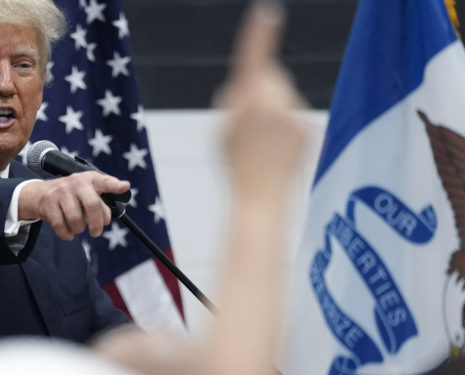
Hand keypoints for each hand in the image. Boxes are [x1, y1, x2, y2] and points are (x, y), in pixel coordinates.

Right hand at [18, 171, 129, 240]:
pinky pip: (60, 225)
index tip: (125, 186)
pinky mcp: (48, 203)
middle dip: (96, 223)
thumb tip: (106, 220)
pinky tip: (69, 234)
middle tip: (96, 232)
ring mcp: (61, 192)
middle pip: (92, 204)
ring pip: (75, 218)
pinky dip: (66, 234)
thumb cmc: (71, 195)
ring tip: (78, 228)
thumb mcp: (87, 195)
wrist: (40, 193)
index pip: (105, 181)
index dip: (115, 185)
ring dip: (79, 229)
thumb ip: (101, 206)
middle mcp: (76, 183)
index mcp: (90, 179)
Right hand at [215, 1, 305, 204]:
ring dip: (271, 110)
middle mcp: (277, 104)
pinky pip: (294, 114)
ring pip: (282, 96)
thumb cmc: (235, 167)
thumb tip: (244, 86)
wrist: (261, 200)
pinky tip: (277, 151)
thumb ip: (232, 100)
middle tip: (244, 126)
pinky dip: (285, 126)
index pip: (253, 60)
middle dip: (258, 88)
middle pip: (268, 76)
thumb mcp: (220, 130)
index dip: (258, 35)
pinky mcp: (309, 128)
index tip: (266, 12)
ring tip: (261, 145)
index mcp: (249, 101)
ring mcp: (296, 116)